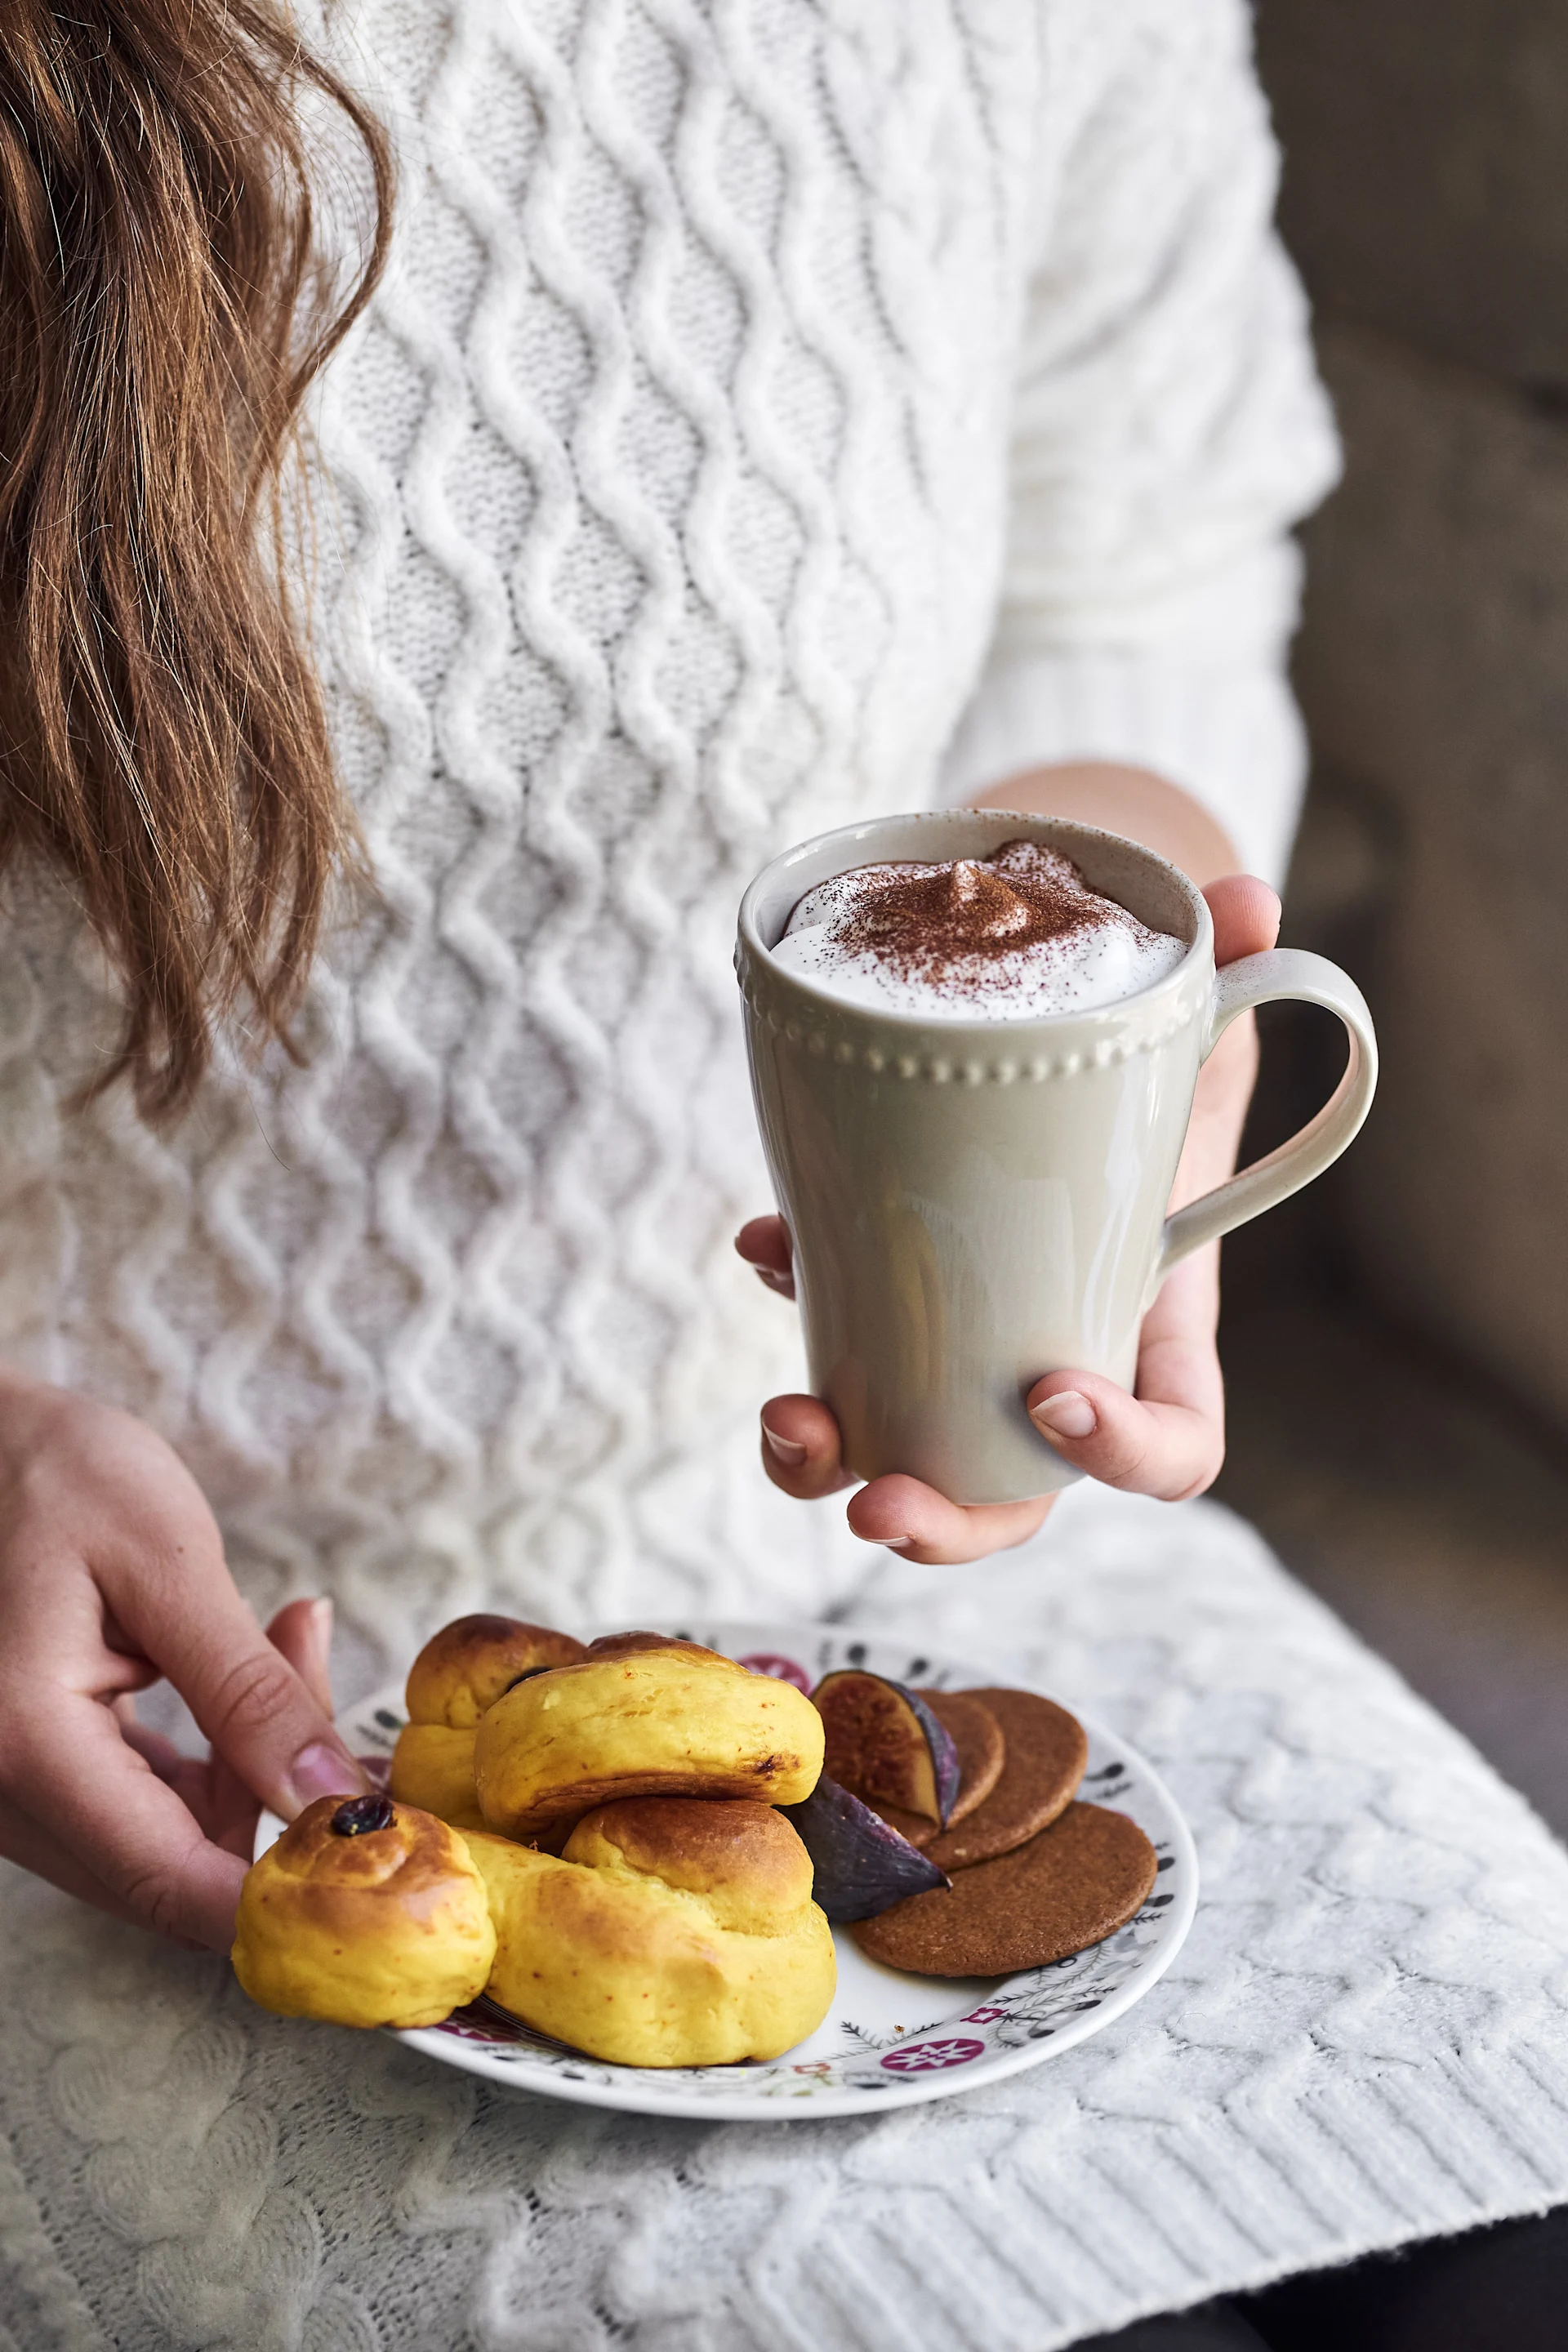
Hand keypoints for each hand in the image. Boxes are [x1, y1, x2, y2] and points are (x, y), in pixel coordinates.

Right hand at [0, 1374, 365, 1949]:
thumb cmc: (58, 1475)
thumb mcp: (167, 1559)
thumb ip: (248, 1690)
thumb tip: (327, 1795)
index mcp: (25, 1743)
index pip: (171, 1883)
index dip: (281, 1882)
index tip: (370, 1825)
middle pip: (172, 1874)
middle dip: (273, 1803)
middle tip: (320, 1674)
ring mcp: (4, 1795)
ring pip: (160, 1850)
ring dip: (242, 1777)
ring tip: (285, 1645)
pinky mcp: (23, 1778)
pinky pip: (131, 1813)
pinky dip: (201, 1769)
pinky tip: (233, 1680)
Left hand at [738, 874, 1280, 1564]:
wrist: (1081, 1049)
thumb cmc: (1153, 1060)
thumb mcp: (1190, 1017)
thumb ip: (1226, 964)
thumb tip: (1251, 903)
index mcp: (1156, 1323)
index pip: (1176, 1446)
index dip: (1127, 1454)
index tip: (1054, 1397)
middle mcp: (1059, 1355)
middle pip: (1015, 1498)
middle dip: (947, 1523)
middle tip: (878, 1502)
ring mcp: (967, 1339)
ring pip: (907, 1450)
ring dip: (834, 1464)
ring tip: (788, 1423)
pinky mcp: (894, 1290)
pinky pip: (843, 1336)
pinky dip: (799, 1302)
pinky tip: (764, 1242)